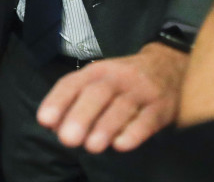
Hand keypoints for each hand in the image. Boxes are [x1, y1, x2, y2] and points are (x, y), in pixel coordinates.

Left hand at [37, 42, 187, 153]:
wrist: (168, 66)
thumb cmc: (123, 81)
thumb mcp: (98, 81)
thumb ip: (75, 101)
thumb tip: (53, 126)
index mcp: (96, 71)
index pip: (73, 83)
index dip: (58, 101)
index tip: (45, 120)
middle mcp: (118, 78)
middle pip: (97, 94)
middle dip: (81, 116)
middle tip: (67, 139)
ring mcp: (141, 91)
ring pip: (122, 107)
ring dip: (105, 127)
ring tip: (91, 147)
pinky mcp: (161, 107)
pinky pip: (147, 120)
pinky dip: (134, 132)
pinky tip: (121, 145)